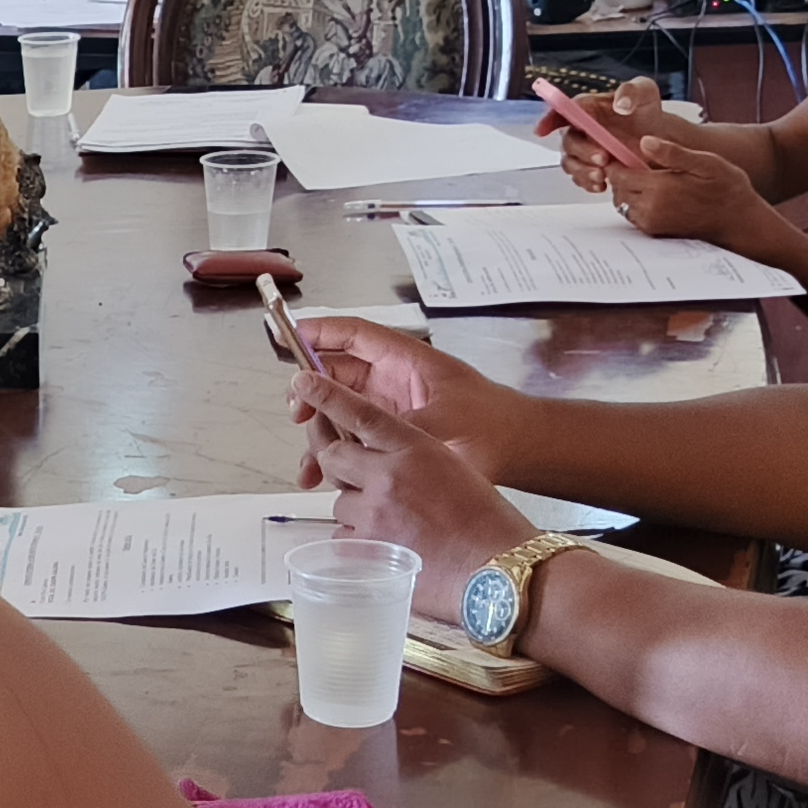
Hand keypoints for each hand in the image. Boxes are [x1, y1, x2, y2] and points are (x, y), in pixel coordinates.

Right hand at [290, 316, 521, 479]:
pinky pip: (352, 438)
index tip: (286, 337)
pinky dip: (334, 453)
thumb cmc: (492, 425)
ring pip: (340, 410)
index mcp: (405, 360)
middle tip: (298, 412)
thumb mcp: (439, 425)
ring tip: (309, 460)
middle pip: (336, 373)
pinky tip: (322, 475)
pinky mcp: (391, 435)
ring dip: (319, 430)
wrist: (521, 450)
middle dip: (310, 391)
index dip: (317, 332)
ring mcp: (391, 407)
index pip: (352, 335)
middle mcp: (393, 379)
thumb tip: (351, 435)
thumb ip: (392, 428)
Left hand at [292, 359, 532, 600]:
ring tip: (393, 526)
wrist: (500, 570)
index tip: (304, 384)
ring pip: (339, 503)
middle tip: (349, 474)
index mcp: (416, 448)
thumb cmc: (488, 524)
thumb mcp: (455, 470)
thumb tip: (384, 465)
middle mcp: (389, 475)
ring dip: (356, 511)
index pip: (360, 413)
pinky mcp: (366, 549)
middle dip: (336, 463)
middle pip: (333, 456)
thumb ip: (414, 461)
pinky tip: (388, 550)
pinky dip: (358, 543)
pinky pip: (343, 538)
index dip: (327, 396)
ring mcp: (374, 513)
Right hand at [555, 77, 662, 195]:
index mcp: (587, 107)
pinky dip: (588, 183)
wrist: (658, 137)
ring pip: (570, 163)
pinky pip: (580, 178)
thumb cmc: (646, 110)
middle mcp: (580, 129)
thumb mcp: (645, 92)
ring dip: (582, 171)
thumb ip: (632, 91)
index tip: (541, 131)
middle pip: (568, 141)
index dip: (548, 120)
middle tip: (602, 158)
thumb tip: (621, 105)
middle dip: (582, 151)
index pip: (560, 111)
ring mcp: (583, 151)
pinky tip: (603, 185)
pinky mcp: (590, 168)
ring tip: (602, 176)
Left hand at [602, 131, 771, 249]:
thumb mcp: (706, 162)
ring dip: (628, 189)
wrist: (739, 222)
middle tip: (635, 162)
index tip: (623, 151)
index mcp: (659, 188)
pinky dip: (635, 203)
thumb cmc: (727, 189)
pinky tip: (654, 192)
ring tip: (646, 176)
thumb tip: (645, 141)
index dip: (616, 160)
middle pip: (618, 188)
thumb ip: (673, 153)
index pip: (618, 173)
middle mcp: (650, 209)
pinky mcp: (655, 232)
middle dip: (621, 174)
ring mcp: (652, 223)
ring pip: (623, 202)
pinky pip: (633, 215)